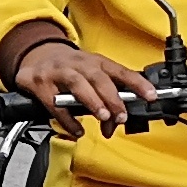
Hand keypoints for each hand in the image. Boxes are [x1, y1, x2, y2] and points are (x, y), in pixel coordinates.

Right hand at [10, 36, 155, 136]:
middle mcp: (78, 64)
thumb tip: (116, 123)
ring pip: (77, 83)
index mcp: (95, 61)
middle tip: (122, 116)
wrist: (36, 57)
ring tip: (103, 117)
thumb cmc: (69, 69)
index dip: (137, 83)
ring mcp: (58, 71)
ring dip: (92, 100)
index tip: (151, 96)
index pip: (120, 71)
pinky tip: (77, 130)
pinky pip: (54, 102)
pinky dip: (67, 119)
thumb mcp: (90, 75)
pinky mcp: (40, 83)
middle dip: (112, 97)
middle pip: (98, 77)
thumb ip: (105, 98)